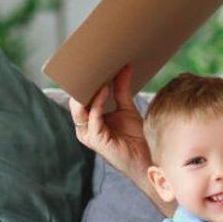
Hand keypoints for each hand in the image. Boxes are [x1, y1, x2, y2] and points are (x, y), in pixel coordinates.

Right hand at [69, 65, 153, 181]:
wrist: (146, 158)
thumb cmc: (135, 136)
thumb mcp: (126, 108)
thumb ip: (121, 89)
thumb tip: (125, 66)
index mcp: (88, 120)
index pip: (79, 98)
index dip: (83, 82)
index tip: (90, 63)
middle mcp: (84, 127)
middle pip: (76, 101)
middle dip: (82, 84)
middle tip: (90, 64)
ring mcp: (88, 134)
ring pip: (79, 109)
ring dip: (87, 90)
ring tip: (95, 74)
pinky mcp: (96, 139)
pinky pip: (93, 116)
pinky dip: (97, 101)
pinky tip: (104, 88)